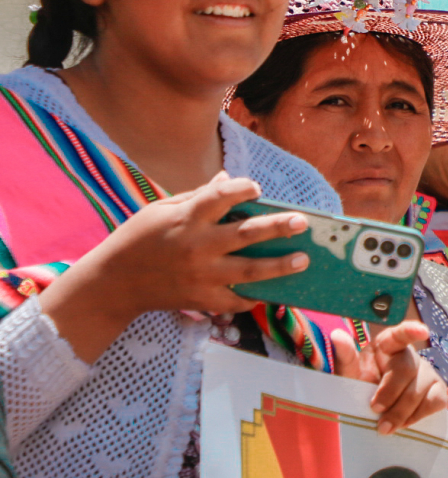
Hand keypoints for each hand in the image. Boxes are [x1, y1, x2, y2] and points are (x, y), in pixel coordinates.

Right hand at [40, 171, 309, 362]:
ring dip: (280, 266)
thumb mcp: (162, 209)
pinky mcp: (201, 300)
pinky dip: (255, 296)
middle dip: (278, 227)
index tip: (257, 188)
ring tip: (304, 259)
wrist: (113, 283)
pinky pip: (236, 299)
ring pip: (250, 271)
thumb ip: (198, 195)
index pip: (221, 196)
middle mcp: (197, 247)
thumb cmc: (139, 238)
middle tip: (303, 222)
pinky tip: (275, 291)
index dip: (242, 188)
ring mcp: (201, 276)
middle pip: (246, 234)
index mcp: (186, 218)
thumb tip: (229, 178)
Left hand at [331, 321, 446, 433]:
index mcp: (388, 344)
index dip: (412, 331)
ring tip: (385, 426)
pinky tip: (403, 422)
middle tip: (375, 410)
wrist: (375, 414)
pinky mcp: (437, 390)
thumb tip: (337, 335)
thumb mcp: (349, 374)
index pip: (401, 333)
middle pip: (407, 369)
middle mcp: (410, 355)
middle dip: (390, 393)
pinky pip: (435, 401)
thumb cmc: (361, 388)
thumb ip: (345, 357)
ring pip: (421, 388)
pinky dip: (417, 416)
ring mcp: (427, 372)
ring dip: (402, 411)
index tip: (423, 331)